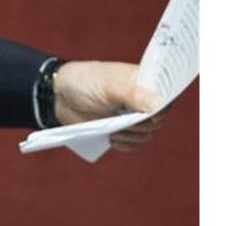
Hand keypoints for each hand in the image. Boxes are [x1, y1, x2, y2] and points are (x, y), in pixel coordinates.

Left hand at [52, 61, 170, 151]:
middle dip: (144, 124)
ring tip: (114, 132)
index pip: (168, 94)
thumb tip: (159, 103)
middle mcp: (142, 99)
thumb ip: (133, 93)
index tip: (151, 114)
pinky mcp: (121, 129)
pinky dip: (127, 144)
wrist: (58, 96)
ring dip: (133, 136)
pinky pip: (134, 143)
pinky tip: (112, 140)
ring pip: (147, 133)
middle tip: (127, 123)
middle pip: (158, 119)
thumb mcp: (108, 85)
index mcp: (144, 81)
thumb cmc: (84, 82)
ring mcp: (132, 115)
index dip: (163, 106)